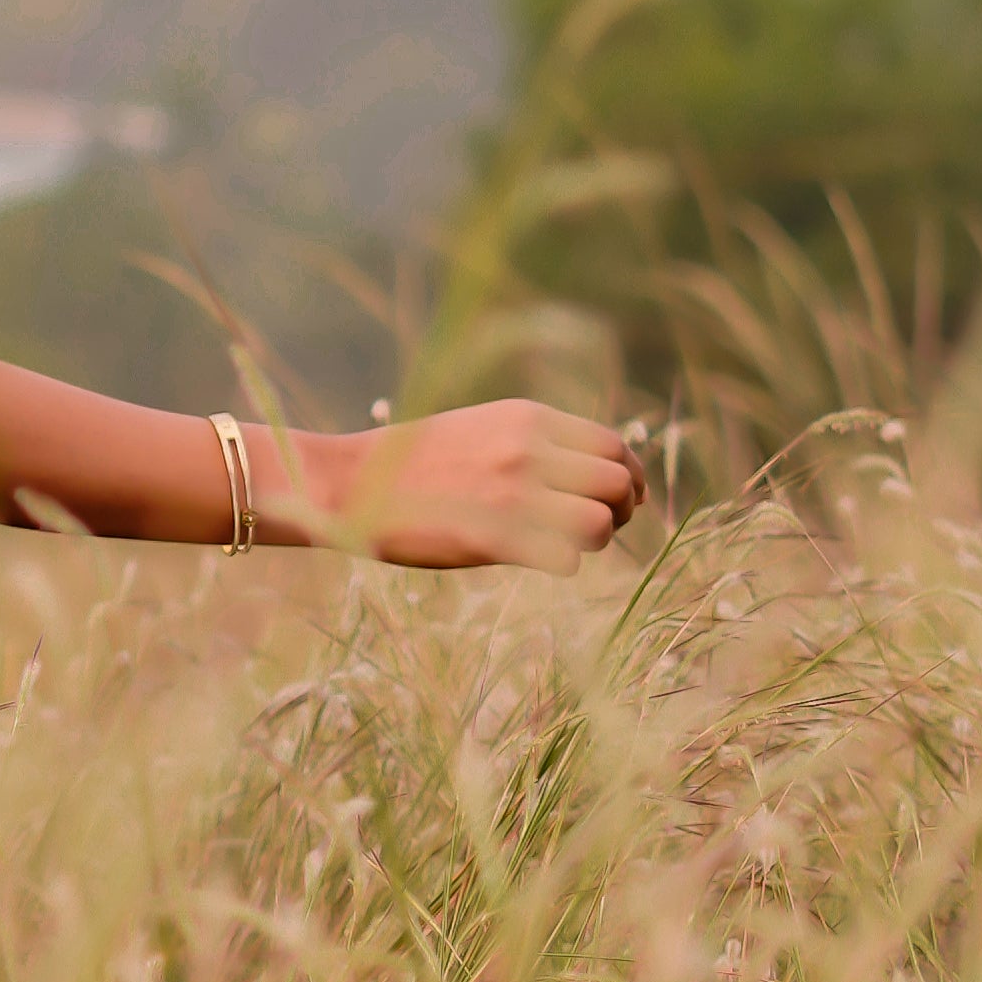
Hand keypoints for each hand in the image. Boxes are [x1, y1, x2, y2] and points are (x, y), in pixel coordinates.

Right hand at [299, 400, 646, 572]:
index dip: (627, 476)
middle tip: (600, 524)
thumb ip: (537, 441)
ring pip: (601, 523)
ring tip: (566, 542)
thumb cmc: (417, 461)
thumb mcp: (484, 427)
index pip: (613, 445)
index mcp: (528, 418)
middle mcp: (529, 450)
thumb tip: (595, 468)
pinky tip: (535, 557)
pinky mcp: (497, 537)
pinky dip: (561, 562)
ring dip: (594, 539)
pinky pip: (566, 558)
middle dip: (622, 509)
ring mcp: (514, 494)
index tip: (620, 497)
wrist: (354, 484)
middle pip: (618, 483)